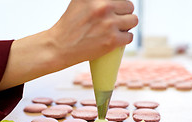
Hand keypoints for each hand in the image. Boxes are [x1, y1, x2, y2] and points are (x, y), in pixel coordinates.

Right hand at [0, 0, 137, 91]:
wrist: (59, 47)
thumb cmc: (68, 27)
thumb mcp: (79, 3)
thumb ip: (94, 0)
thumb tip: (110, 0)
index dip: (117, 5)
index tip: (114, 10)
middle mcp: (103, 6)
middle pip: (129, 6)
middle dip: (123, 14)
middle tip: (114, 22)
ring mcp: (109, 23)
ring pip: (133, 20)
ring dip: (126, 26)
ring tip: (116, 30)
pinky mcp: (112, 39)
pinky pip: (129, 36)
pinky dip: (124, 39)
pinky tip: (115, 40)